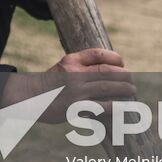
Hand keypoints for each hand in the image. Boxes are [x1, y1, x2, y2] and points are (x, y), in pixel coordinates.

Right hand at [1, 48, 135, 121]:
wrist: (29, 98)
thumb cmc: (49, 84)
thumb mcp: (62, 66)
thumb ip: (81, 66)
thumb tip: (106, 69)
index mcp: (71, 60)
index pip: (98, 54)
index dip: (115, 57)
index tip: (122, 63)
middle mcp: (74, 73)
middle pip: (107, 70)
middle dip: (124, 75)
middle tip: (131, 79)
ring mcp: (76, 90)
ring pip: (107, 86)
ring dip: (124, 89)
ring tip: (132, 90)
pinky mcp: (76, 107)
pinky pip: (102, 105)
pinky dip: (116, 106)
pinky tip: (125, 107)